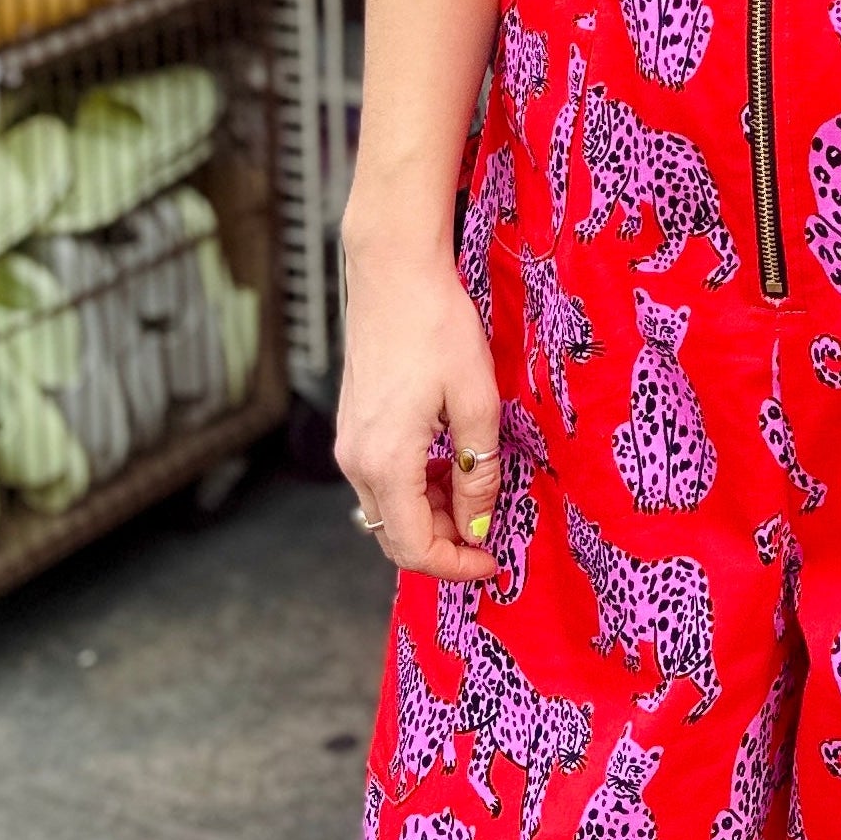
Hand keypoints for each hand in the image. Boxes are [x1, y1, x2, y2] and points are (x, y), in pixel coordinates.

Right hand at [334, 247, 502, 580]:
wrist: (394, 273)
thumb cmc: (437, 329)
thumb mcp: (476, 403)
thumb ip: (477, 472)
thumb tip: (477, 523)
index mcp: (385, 463)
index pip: (413, 547)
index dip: (454, 566)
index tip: (491, 562)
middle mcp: (356, 461)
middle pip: (395, 534)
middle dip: (444, 542)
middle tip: (489, 527)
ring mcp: (349, 442)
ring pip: (388, 507)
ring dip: (431, 513)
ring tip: (476, 487)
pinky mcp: (353, 425)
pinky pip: (382, 477)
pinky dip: (416, 486)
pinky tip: (449, 462)